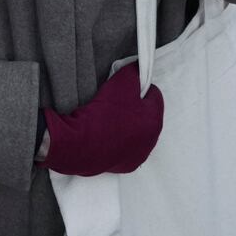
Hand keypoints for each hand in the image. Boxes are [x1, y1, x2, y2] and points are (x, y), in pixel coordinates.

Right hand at [41, 63, 163, 175]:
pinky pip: (127, 147)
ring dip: (128, 124)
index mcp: (155, 120)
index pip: (154, 95)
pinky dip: (120, 140)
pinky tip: (106, 134)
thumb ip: (133, 72)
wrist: (81, 144)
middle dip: (135, 106)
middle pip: (147, 115)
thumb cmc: (103, 113)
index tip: (126, 86)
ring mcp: (139, 155)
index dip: (139, 86)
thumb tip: (137, 69)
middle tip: (116, 100)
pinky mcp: (125, 166)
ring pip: (137, 132)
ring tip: (108, 118)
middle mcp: (151, 141)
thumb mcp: (121, 81)